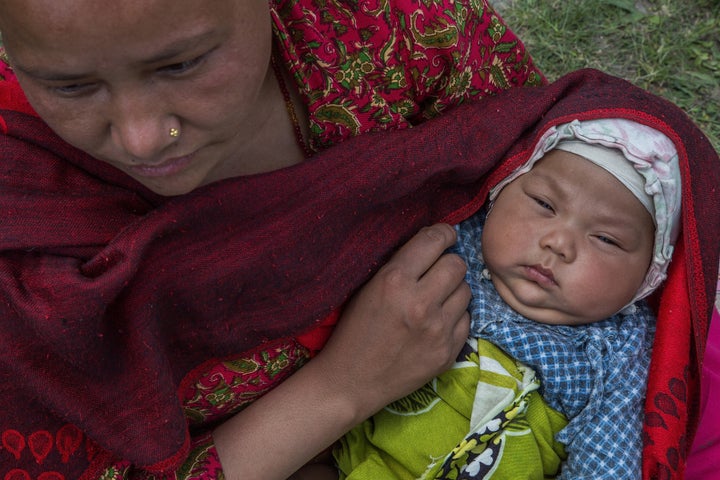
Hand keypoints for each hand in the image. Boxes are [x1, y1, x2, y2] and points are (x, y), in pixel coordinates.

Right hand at [315, 223, 470, 417]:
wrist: (351, 381)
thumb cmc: (354, 330)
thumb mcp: (367, 288)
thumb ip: (399, 265)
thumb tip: (432, 243)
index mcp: (394, 281)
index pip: (435, 241)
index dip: (443, 234)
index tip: (444, 236)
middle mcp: (420, 303)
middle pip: (457, 264)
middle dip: (448, 263)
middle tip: (436, 272)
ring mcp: (438, 330)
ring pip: (466, 291)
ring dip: (453, 290)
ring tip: (434, 299)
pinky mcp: (448, 352)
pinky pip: (466, 319)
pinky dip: (454, 317)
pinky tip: (435, 323)